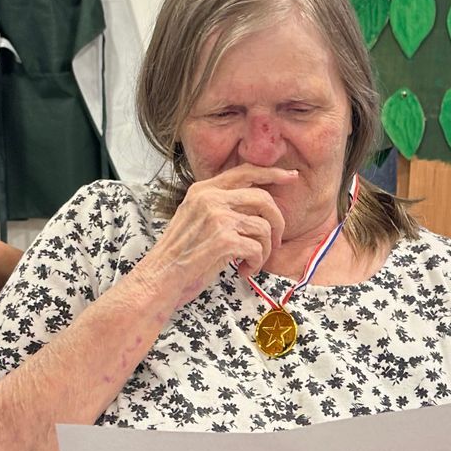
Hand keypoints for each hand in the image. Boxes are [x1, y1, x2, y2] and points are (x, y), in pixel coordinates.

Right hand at [138, 165, 292, 307]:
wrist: (159, 278)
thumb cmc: (179, 255)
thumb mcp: (194, 218)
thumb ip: (219, 205)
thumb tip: (255, 202)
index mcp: (203, 190)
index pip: (244, 172)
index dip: (272, 173)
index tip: (291, 177)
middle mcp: (210, 198)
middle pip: (263, 199)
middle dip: (277, 222)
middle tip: (275, 242)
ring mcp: (217, 217)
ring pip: (264, 227)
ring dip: (265, 250)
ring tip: (251, 263)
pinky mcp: (224, 240)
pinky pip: (258, 248)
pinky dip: (256, 263)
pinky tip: (243, 271)